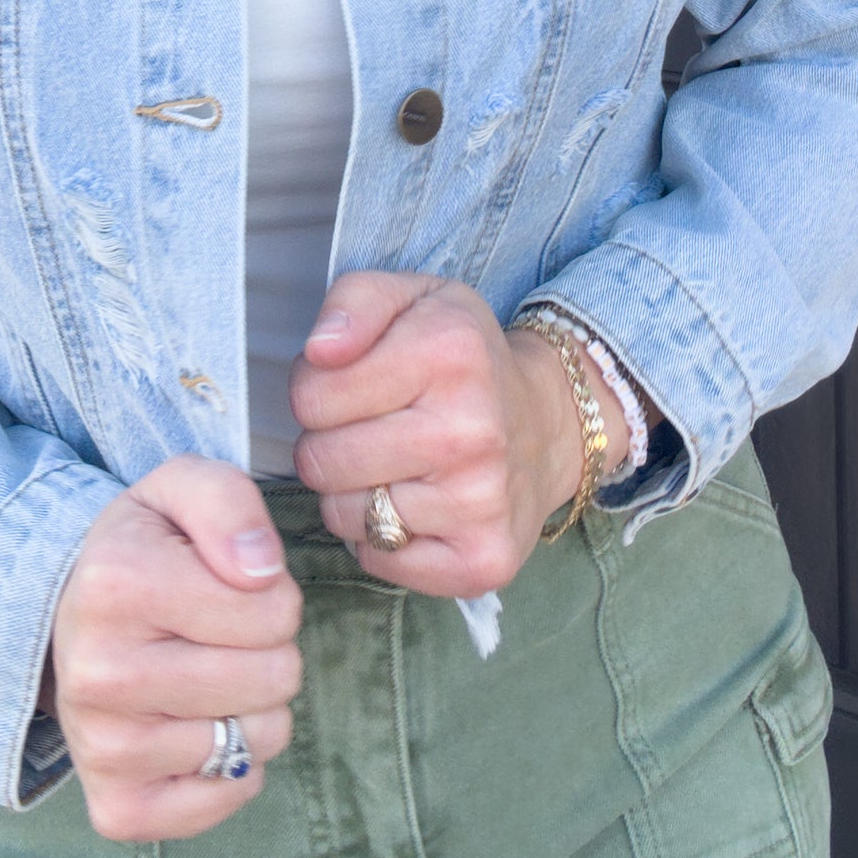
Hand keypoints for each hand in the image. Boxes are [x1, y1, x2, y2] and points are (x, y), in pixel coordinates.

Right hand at [48, 457, 302, 840]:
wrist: (72, 616)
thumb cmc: (147, 550)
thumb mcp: (183, 488)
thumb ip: (229, 503)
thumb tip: (261, 570)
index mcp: (114, 585)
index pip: (274, 608)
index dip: (271, 592)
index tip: (226, 584)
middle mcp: (98, 674)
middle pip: (275, 678)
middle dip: (268, 648)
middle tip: (217, 632)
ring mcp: (102, 749)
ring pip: (259, 740)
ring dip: (252, 706)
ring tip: (203, 673)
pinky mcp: (117, 807)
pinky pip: (230, 798)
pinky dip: (235, 768)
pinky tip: (195, 726)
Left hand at [289, 273, 621, 597]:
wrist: (546, 423)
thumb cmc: (461, 360)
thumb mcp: (413, 298)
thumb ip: (354, 301)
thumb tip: (320, 349)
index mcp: (450, 351)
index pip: (310, 396)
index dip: (317, 391)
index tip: (352, 386)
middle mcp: (471, 429)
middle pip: (320, 462)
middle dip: (329, 444)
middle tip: (370, 429)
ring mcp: (481, 501)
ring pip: (343, 515)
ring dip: (352, 494)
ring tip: (392, 466)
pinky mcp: (483, 560)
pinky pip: (378, 559)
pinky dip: (380, 539)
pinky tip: (414, 505)